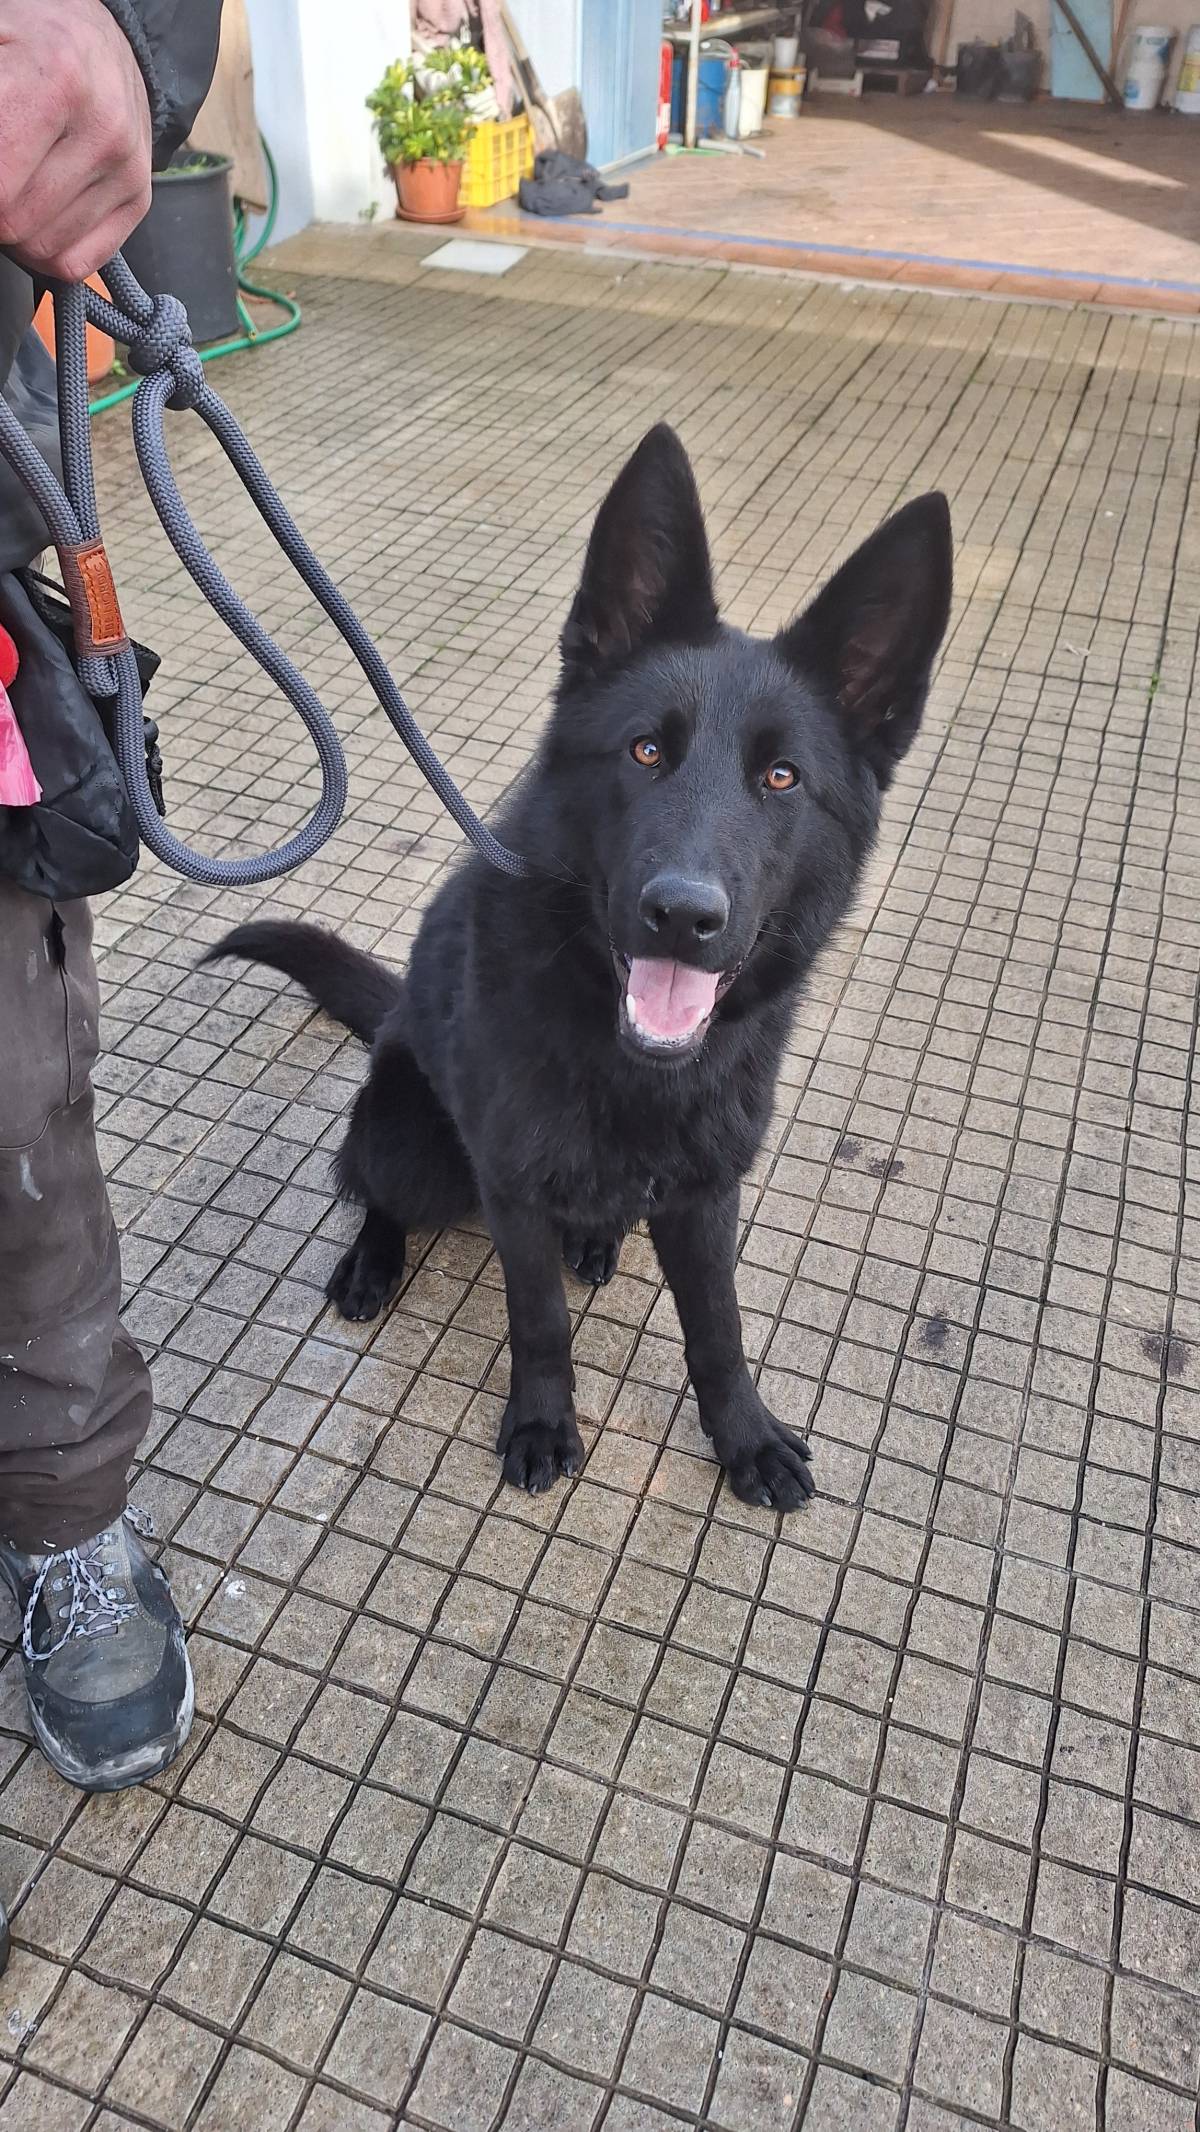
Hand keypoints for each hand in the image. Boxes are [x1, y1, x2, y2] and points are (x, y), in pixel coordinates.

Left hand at [0, 0, 152, 280]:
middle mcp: (103, 129)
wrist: (103, 41)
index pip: (1, 185)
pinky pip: (75, 263)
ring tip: (14, 190)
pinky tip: (36, 219)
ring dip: (15, 232)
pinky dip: (44, 253)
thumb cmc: (33, 42)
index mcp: (59, 80)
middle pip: (15, 220)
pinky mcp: (139, 199)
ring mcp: (126, 169)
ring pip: (43, 248)